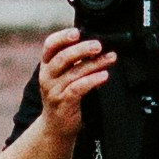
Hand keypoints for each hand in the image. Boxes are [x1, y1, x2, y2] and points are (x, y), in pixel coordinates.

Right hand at [30, 27, 114, 142]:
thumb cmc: (64, 97)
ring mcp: (54, 91)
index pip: (50, 46)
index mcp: (47, 66)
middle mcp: (47, 77)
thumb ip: (75, 62)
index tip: (77, 32)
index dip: (62, 37)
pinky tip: (104, 75)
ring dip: (95, 63)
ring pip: (74, 72)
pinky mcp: (63, 103)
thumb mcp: (64, 76)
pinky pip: (78, 88)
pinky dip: (92, 80)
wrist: (56, 127)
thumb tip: (97, 44)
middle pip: (62, 58)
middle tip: (99, 45)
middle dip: (82, 49)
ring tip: (111, 58)